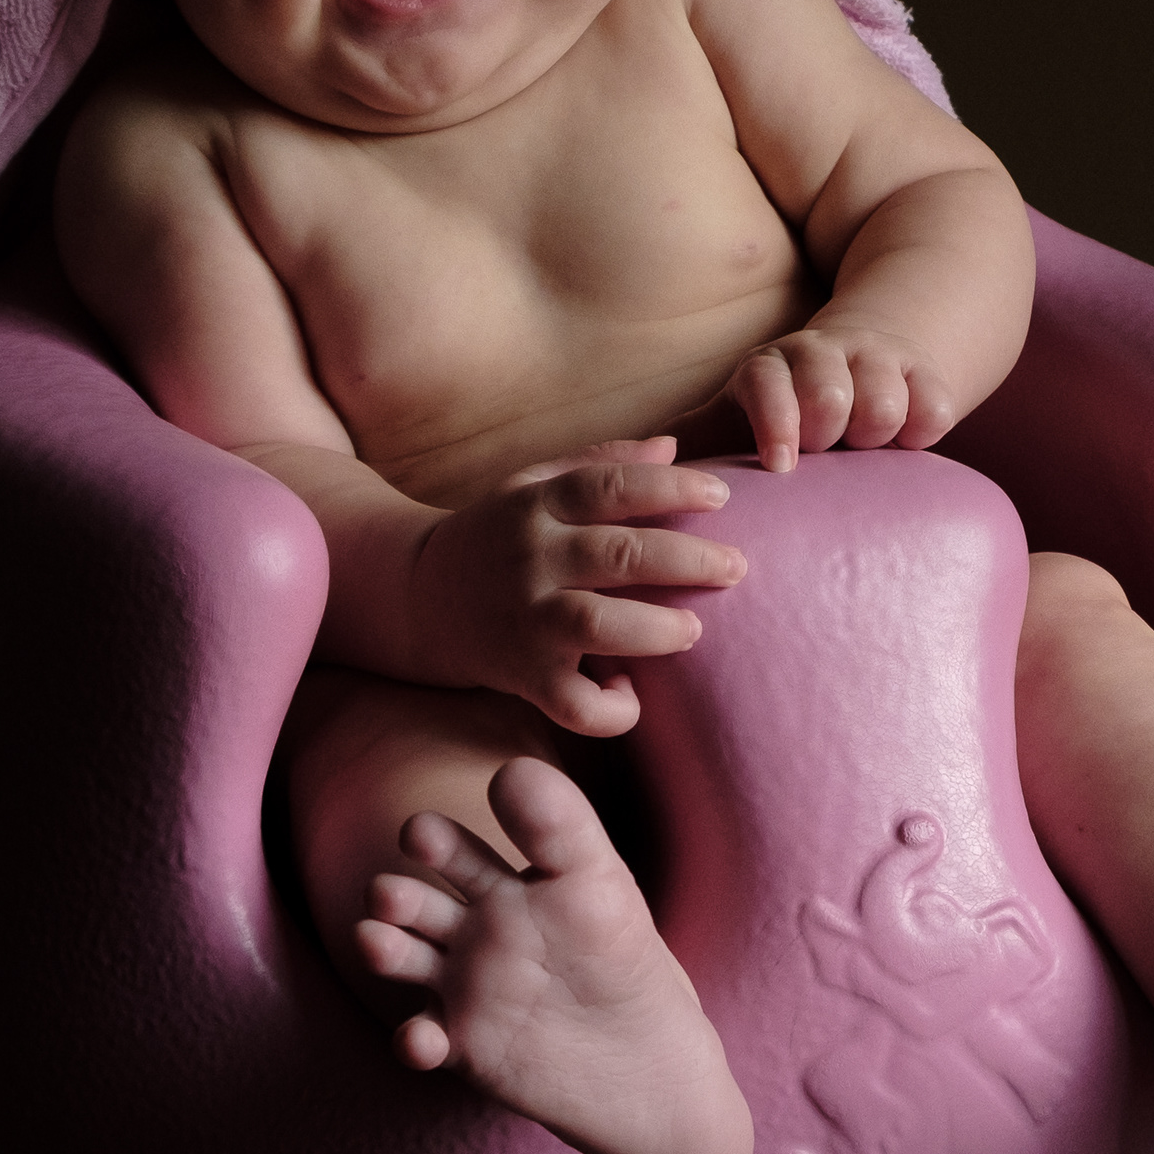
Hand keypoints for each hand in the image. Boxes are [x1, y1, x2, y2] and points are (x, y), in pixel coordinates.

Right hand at [404, 438, 745, 734]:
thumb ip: (599, 463)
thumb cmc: (495, 537)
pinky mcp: (521, 676)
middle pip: (616, 554)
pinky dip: (611, 707)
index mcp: (539, 506)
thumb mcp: (532, 486)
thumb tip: (673, 447)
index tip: (721, 496)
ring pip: (595, 626)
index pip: (610, 486)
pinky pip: (572, 703)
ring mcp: (524, 619)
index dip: (670, 487)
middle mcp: (531, 559)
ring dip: (654, 630)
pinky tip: (632, 692)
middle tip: (738, 567)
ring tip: (693, 631)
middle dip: (687, 560)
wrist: (415, 598)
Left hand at [681, 323, 956, 472]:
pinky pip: (937, 404)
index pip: (767, 379)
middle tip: (828, 456)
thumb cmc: (781, 416)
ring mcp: (876, 359)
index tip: (781, 466)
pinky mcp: (925, 373)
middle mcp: (822, 354)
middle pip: (829, 390)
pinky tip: (910, 448)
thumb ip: (687, 441)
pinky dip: (926, 429)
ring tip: (865, 453)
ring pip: (885, 396)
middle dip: (828, 429)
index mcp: (769, 368)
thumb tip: (629, 464)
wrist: (859, 367)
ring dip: (876, 431)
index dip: (774, 420)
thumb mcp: (730, 421)